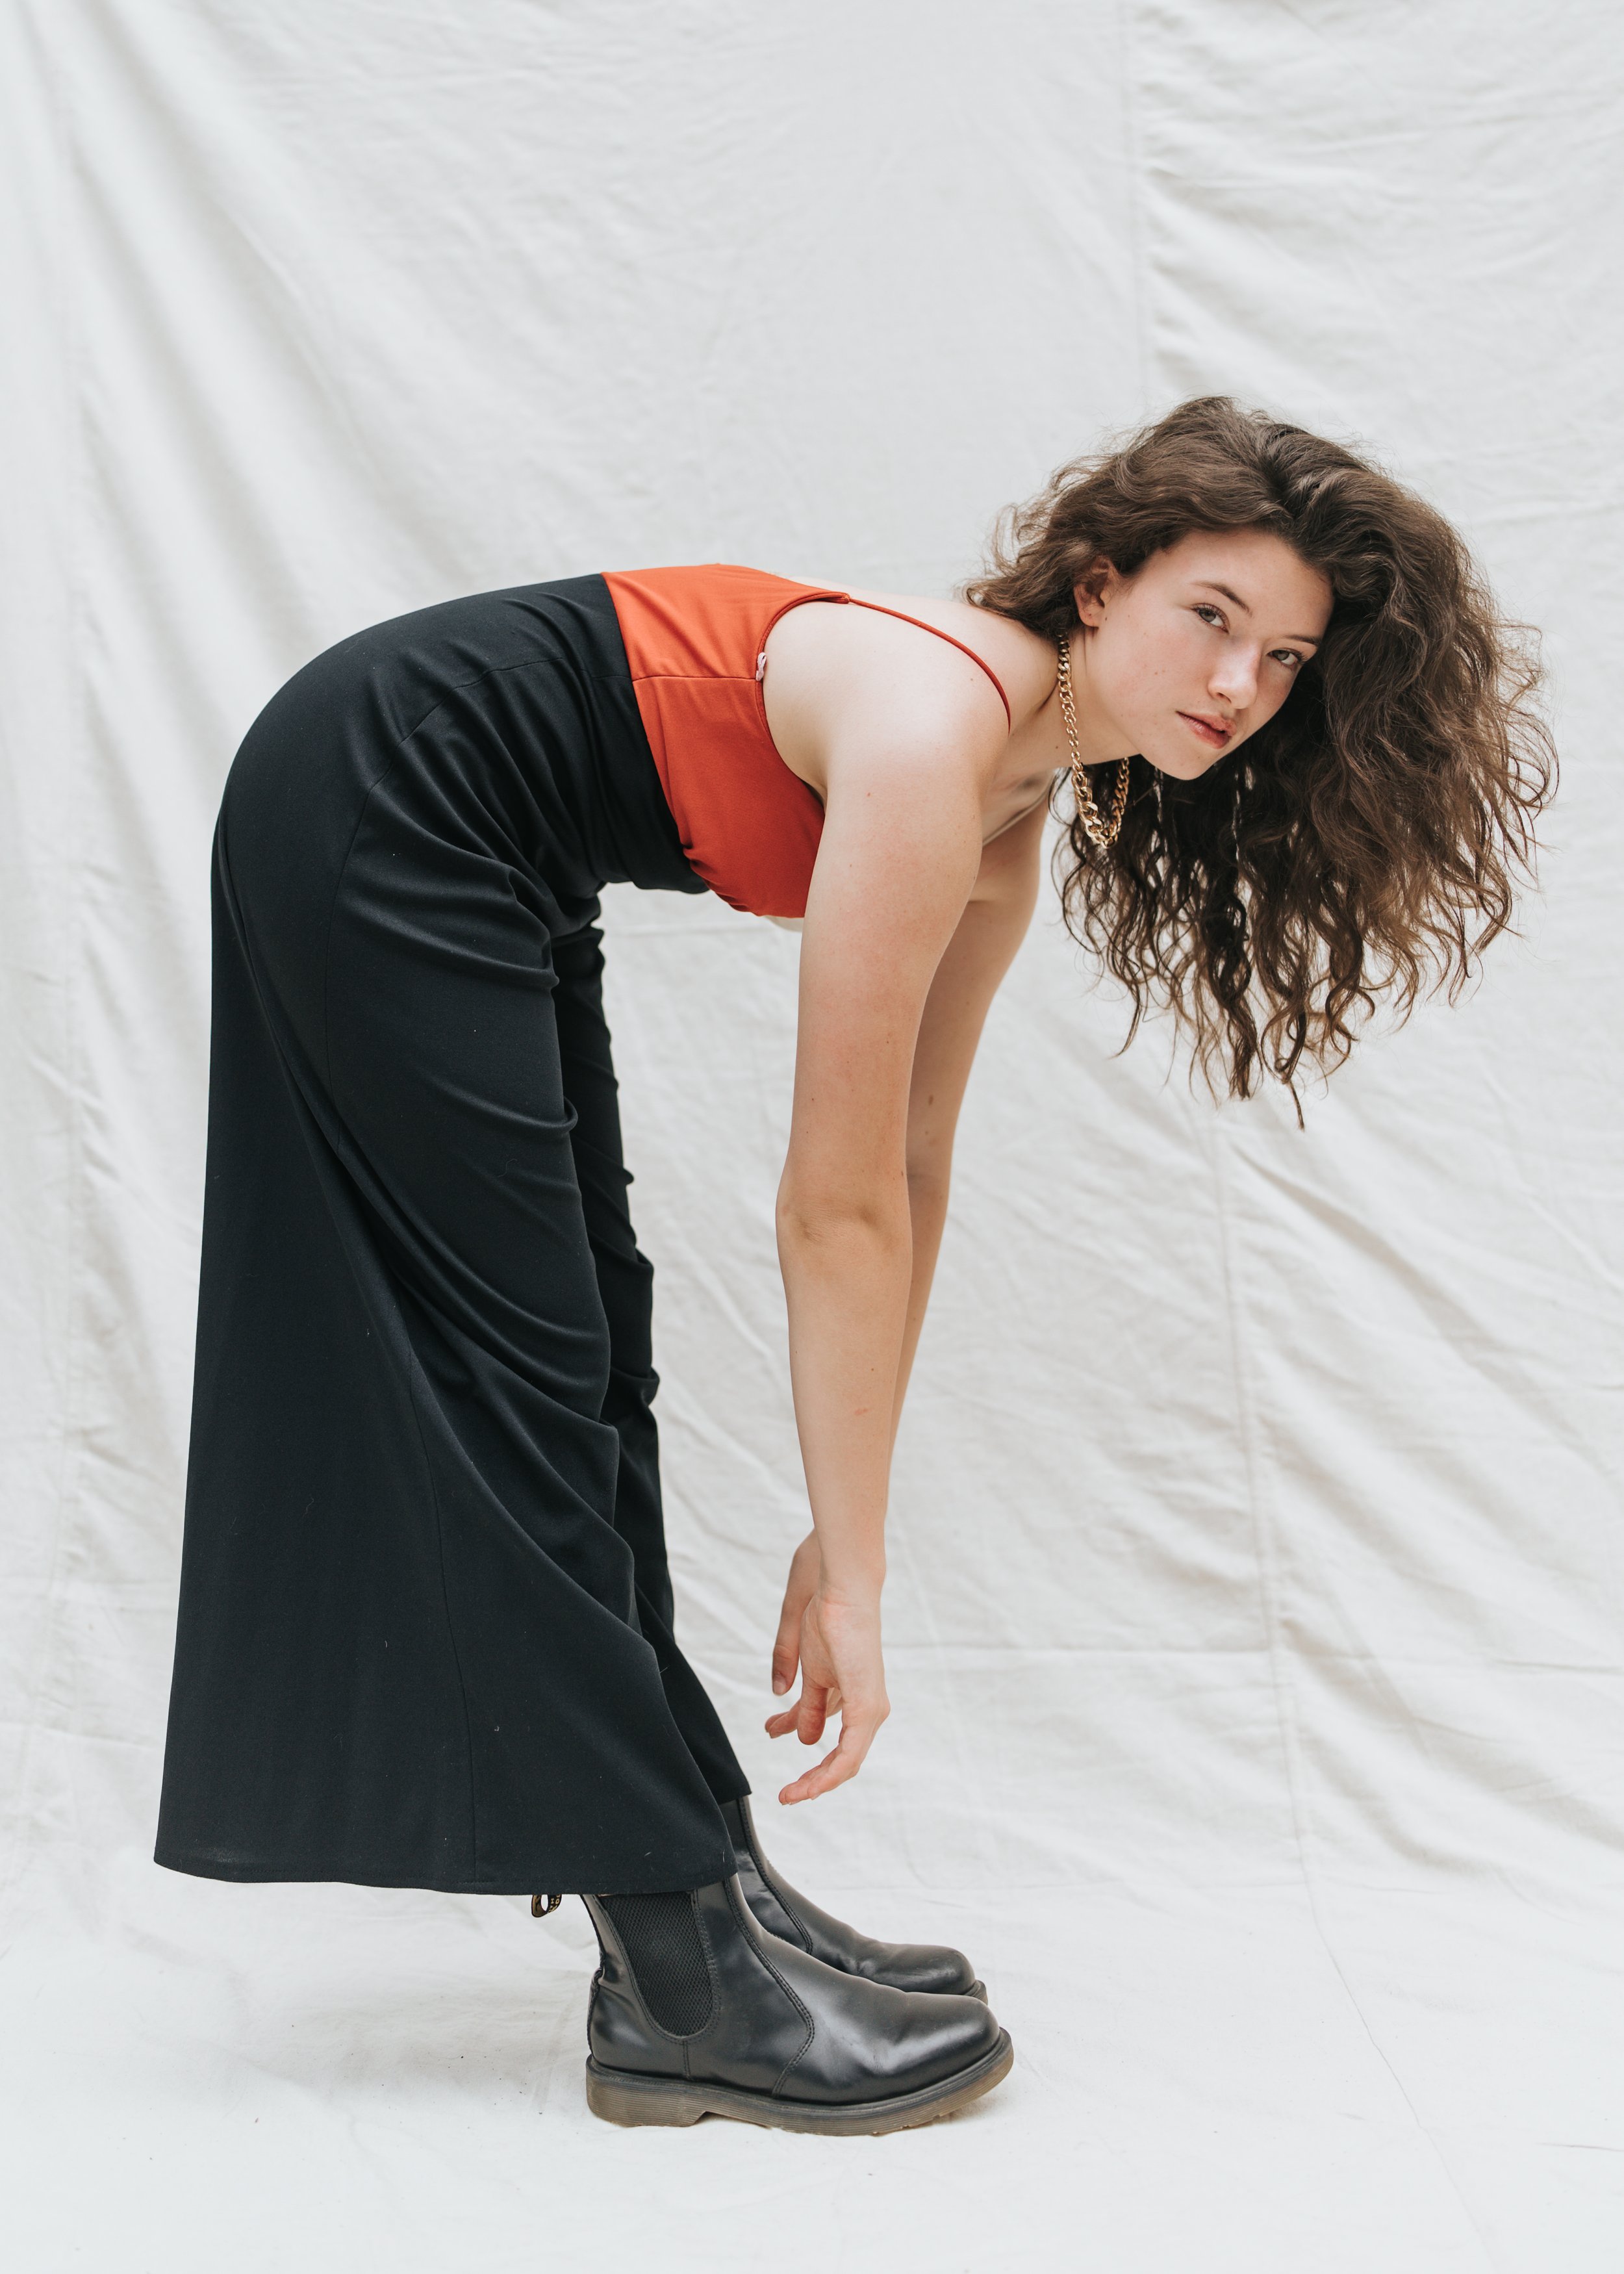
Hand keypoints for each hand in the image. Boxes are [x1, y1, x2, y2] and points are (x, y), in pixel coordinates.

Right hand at [766, 1546, 889, 1803]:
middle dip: (809, 1767)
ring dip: (817, 1780)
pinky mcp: (869, 1705)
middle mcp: (859, 1692)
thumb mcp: (800, 1641)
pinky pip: (851, 1752)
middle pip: (836, 1742)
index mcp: (842, 1674)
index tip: (772, 1730)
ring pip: (845, 1757)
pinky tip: (814, 1788)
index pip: (822, 1713)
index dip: (797, 1725)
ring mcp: (868, 1701)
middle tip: (786, 1787)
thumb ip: (791, 1666)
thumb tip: (780, 1694)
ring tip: (791, 1795)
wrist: (842, 1576)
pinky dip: (832, 1773)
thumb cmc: (822, 1590)